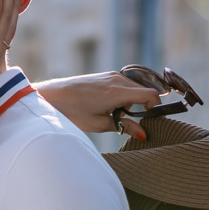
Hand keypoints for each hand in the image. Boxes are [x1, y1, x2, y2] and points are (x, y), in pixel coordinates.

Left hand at [35, 70, 164, 138]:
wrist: (52, 97)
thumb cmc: (73, 112)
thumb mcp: (100, 124)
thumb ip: (124, 127)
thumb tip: (144, 134)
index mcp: (117, 92)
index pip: (151, 94)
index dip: (156, 108)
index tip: (152, 121)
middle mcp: (117, 79)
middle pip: (144, 92)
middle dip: (143, 107)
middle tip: (130, 122)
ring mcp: (111, 75)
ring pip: (134, 88)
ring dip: (132, 102)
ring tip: (115, 114)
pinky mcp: (106, 75)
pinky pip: (124, 85)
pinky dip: (123, 96)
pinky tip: (109, 106)